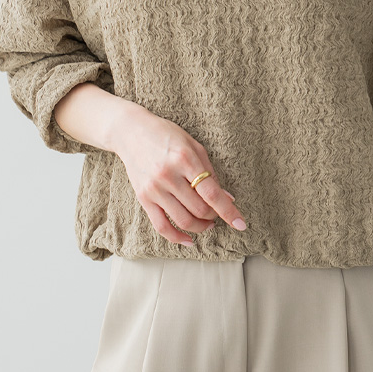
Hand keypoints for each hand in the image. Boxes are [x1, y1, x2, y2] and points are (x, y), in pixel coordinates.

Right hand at [112, 105, 246, 246]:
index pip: (211, 192)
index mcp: (184, 159)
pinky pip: (161, 226)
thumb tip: (227, 198)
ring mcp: (154, 189)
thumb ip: (210, 172)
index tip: (241, 224)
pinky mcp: (143, 198)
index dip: (228, 211)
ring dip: (201, 227)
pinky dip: (177, 238)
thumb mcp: (193, 146)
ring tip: (208, 223)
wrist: (131, 132)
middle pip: (199, 209)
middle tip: (217, 212)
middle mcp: (168, 175)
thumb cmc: (167, 135)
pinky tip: (189, 239)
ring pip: (183, 221)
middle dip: (214, 215)